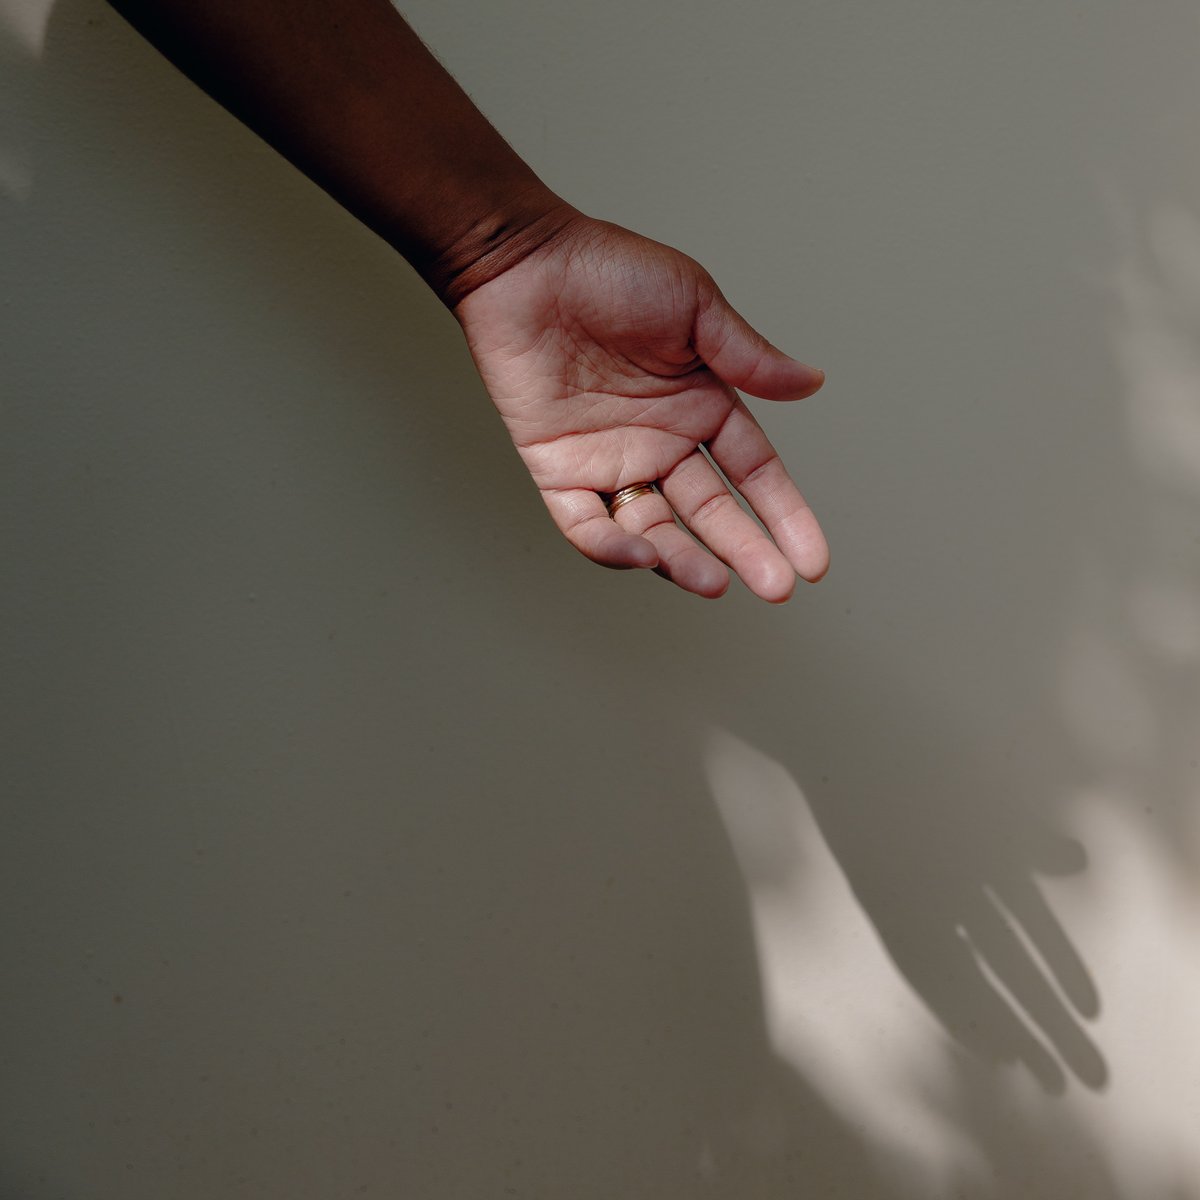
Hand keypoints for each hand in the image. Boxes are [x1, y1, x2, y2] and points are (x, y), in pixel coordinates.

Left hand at [454, 213, 827, 600]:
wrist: (524, 263)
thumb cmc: (608, 271)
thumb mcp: (695, 308)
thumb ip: (748, 357)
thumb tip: (812, 382)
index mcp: (701, 406)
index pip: (753, 474)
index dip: (784, 516)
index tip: (812, 560)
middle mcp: (661, 442)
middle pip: (711, 512)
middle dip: (745, 551)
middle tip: (775, 587)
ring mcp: (611, 461)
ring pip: (652, 528)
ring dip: (683, 560)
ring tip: (714, 582)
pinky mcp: (558, 470)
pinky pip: (584, 523)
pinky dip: (610, 546)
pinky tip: (643, 555)